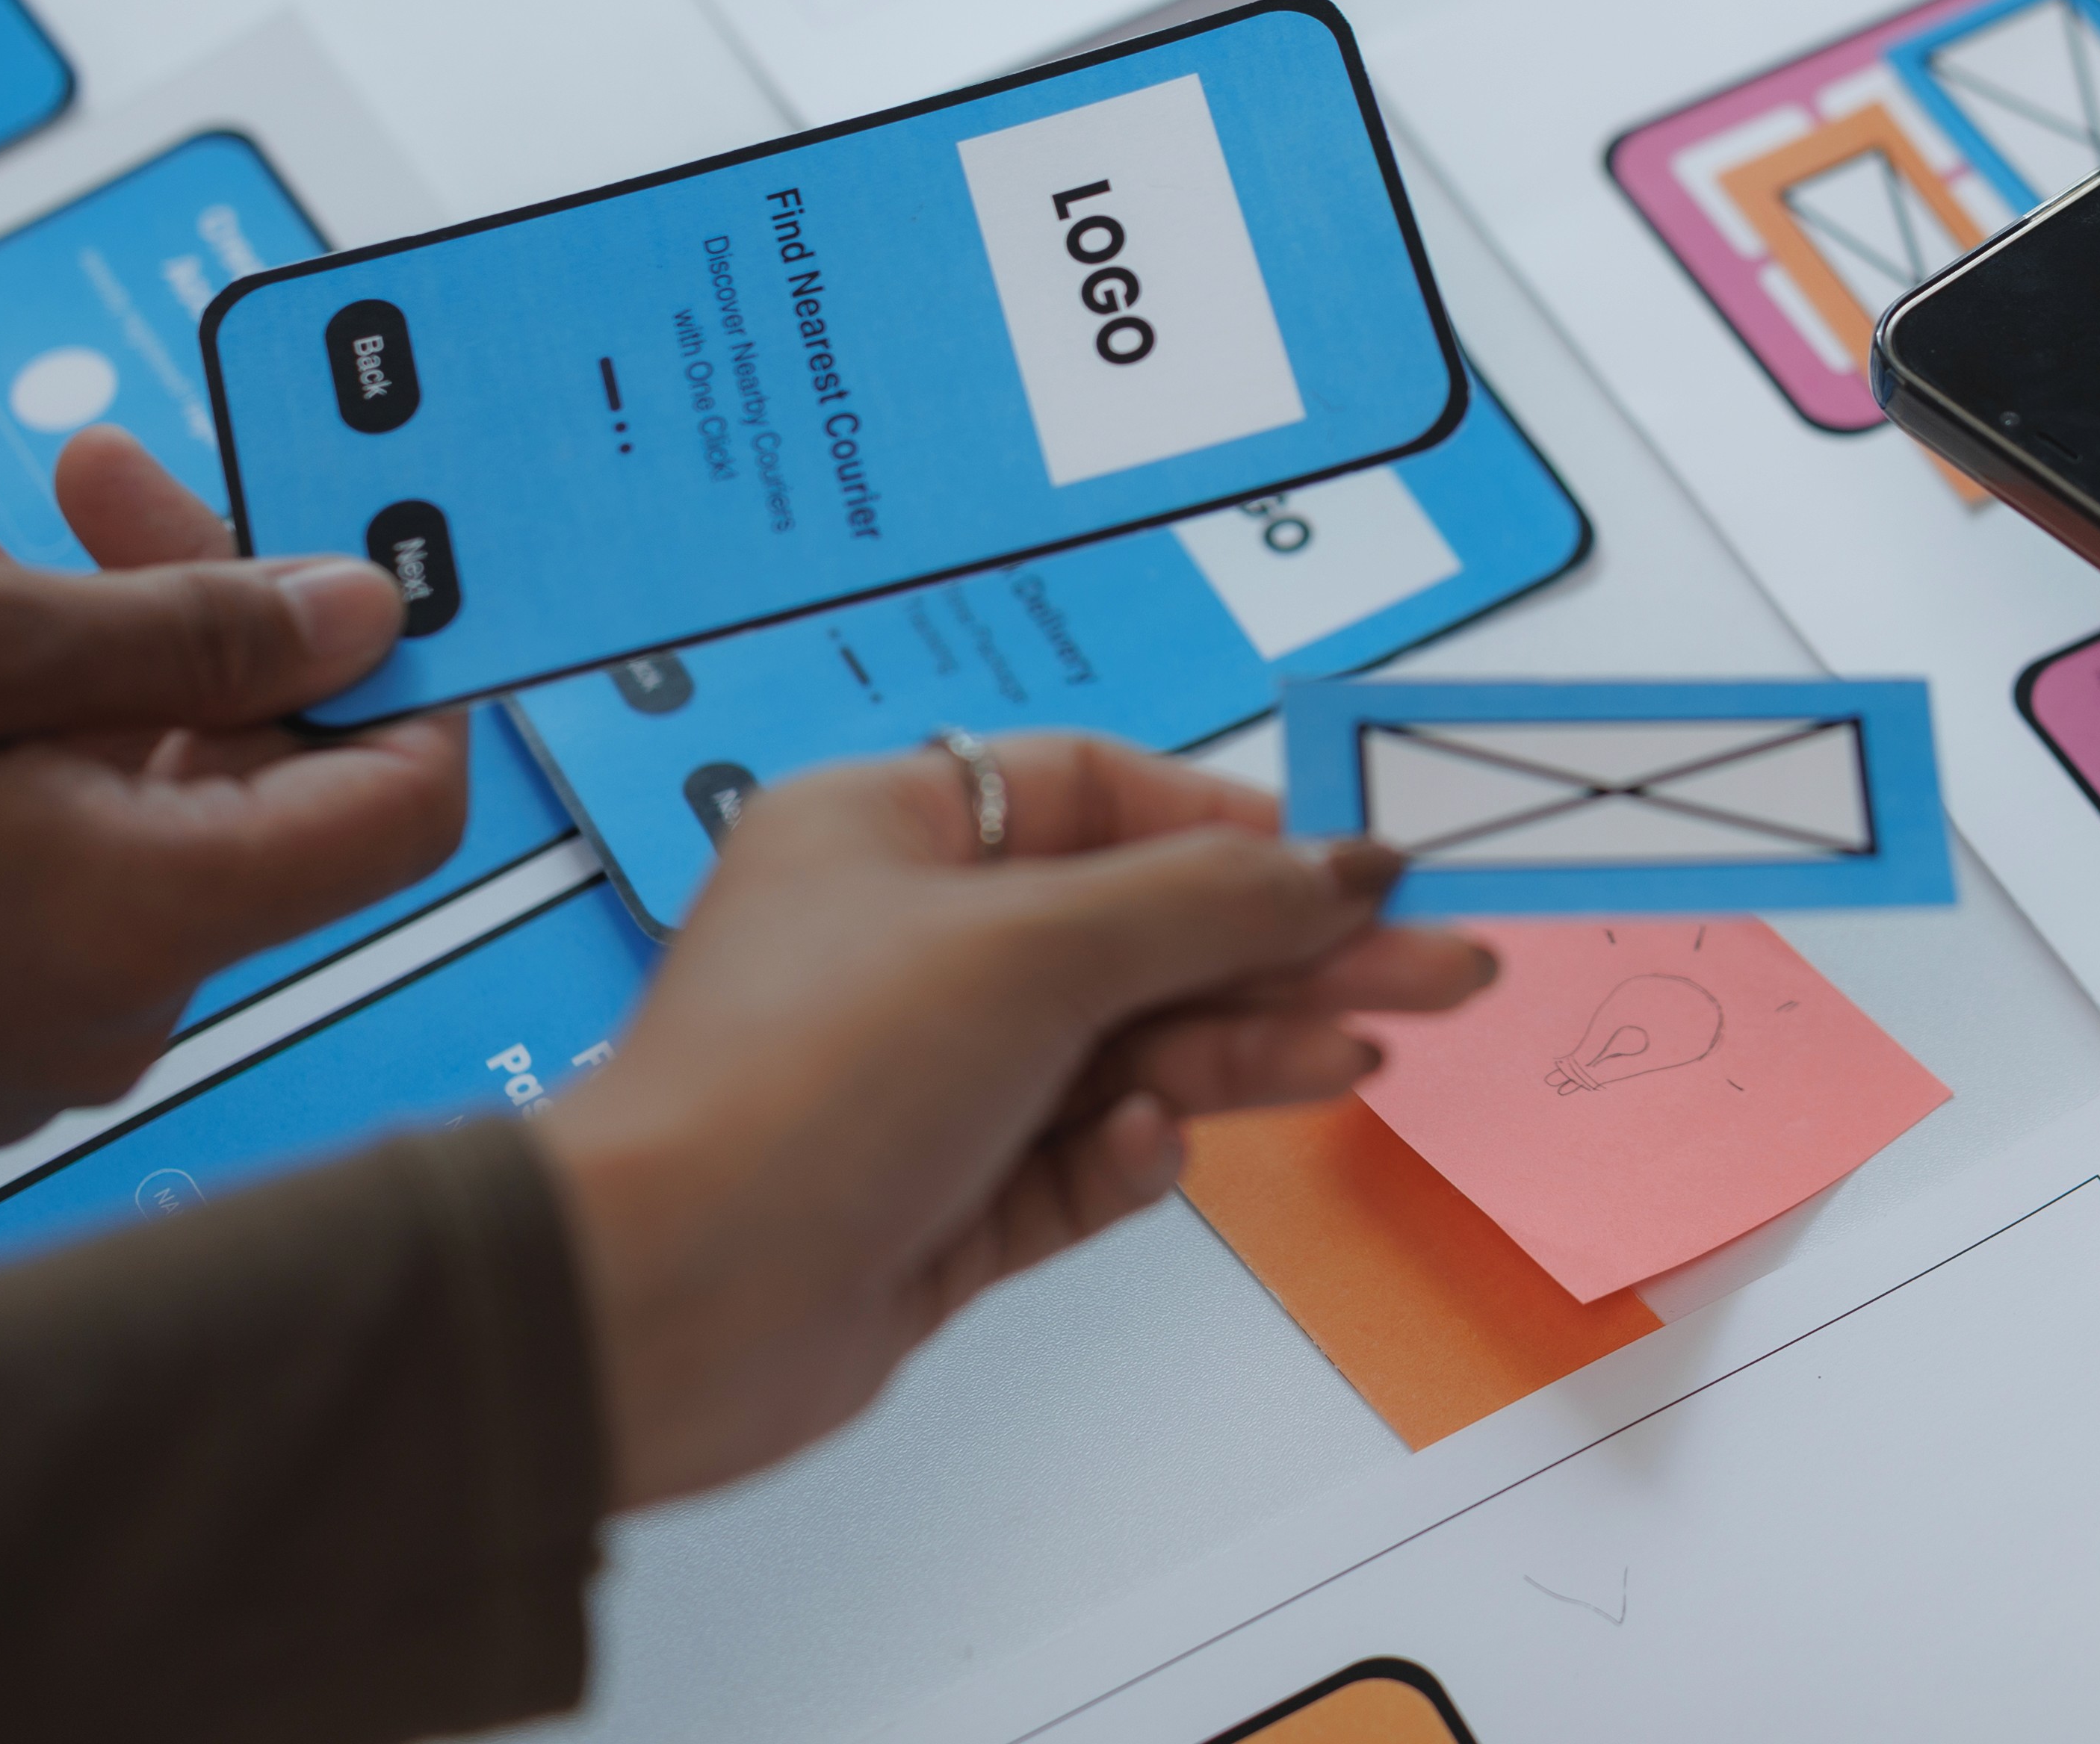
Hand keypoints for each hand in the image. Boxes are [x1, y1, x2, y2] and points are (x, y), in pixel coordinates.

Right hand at [0, 426, 467, 1159]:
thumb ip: (181, 622)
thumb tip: (355, 612)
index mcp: (143, 923)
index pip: (403, 808)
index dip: (403, 670)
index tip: (346, 555)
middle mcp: (106, 1018)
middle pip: (252, 795)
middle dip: (194, 620)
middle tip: (95, 482)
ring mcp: (11, 1051)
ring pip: (128, 823)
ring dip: (76, 672)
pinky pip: (34, 888)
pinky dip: (5, 765)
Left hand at [532, 736, 1492, 1509]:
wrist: (661, 1304)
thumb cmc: (801, 1082)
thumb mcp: (1034, 948)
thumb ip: (1210, 903)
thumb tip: (1345, 864)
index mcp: (890, 831)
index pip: (1100, 795)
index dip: (1237, 829)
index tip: (1358, 866)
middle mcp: (908, 944)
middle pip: (1144, 929)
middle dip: (1290, 951)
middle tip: (1438, 966)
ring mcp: (927, 1082)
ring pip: (1128, 1049)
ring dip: (1241, 1053)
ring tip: (1359, 1055)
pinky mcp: (940, 1204)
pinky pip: (1077, 1162)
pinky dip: (1129, 1158)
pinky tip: (1150, 1153)